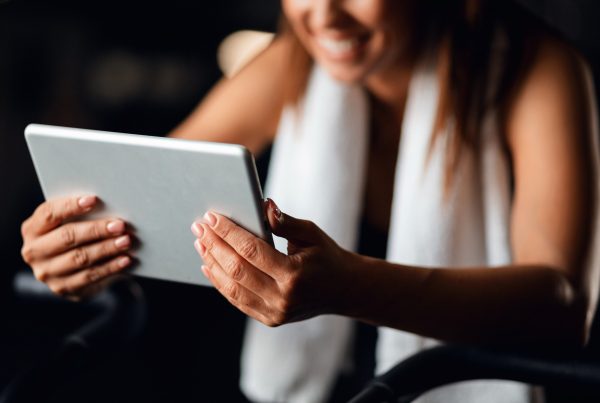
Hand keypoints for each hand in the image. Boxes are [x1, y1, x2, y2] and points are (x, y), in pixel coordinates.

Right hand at [21, 195, 132, 298]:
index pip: (49, 213)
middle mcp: (34, 251)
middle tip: (119, 225)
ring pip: (80, 258)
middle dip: (96, 230)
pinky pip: (89, 277)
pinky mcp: (63, 288)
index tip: (94, 199)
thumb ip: (81, 214)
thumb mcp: (68, 223)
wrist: (69, 270)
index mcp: (32, 229)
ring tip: (126, 241)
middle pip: (67, 237)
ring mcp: (47, 272)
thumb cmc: (73, 236)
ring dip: (106, 248)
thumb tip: (109, 205)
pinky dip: (110, 267)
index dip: (71, 206)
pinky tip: (125, 259)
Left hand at [191, 199, 353, 325]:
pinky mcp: (269, 318)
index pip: (252, 250)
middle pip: (237, 269)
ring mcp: (275, 313)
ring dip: (212, 263)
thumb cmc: (327, 257)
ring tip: (201, 243)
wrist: (343, 290)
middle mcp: (283, 298)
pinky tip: (209, 265)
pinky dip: (220, 282)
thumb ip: (285, 222)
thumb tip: (262, 205)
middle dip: (214, 245)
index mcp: (294, 275)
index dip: (229, 232)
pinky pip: (237, 300)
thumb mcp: (312, 234)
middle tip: (199, 226)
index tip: (212, 217)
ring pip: (232, 287)